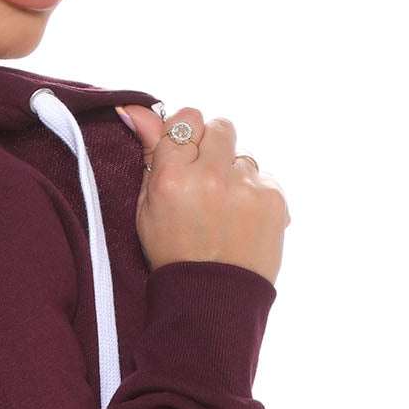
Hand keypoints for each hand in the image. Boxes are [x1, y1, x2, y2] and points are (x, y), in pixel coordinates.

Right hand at [116, 103, 288, 287]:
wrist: (212, 298)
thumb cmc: (173, 253)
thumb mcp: (148, 206)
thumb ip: (150, 154)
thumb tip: (136, 110)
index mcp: (171, 177)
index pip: (186, 118)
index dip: (186, 135)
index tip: (185, 155)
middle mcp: (210, 176)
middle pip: (220, 126)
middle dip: (213, 147)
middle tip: (205, 181)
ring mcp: (245, 186)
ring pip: (243, 154)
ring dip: (233, 174)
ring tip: (223, 210)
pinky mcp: (272, 197)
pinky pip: (262, 176)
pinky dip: (252, 194)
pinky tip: (241, 221)